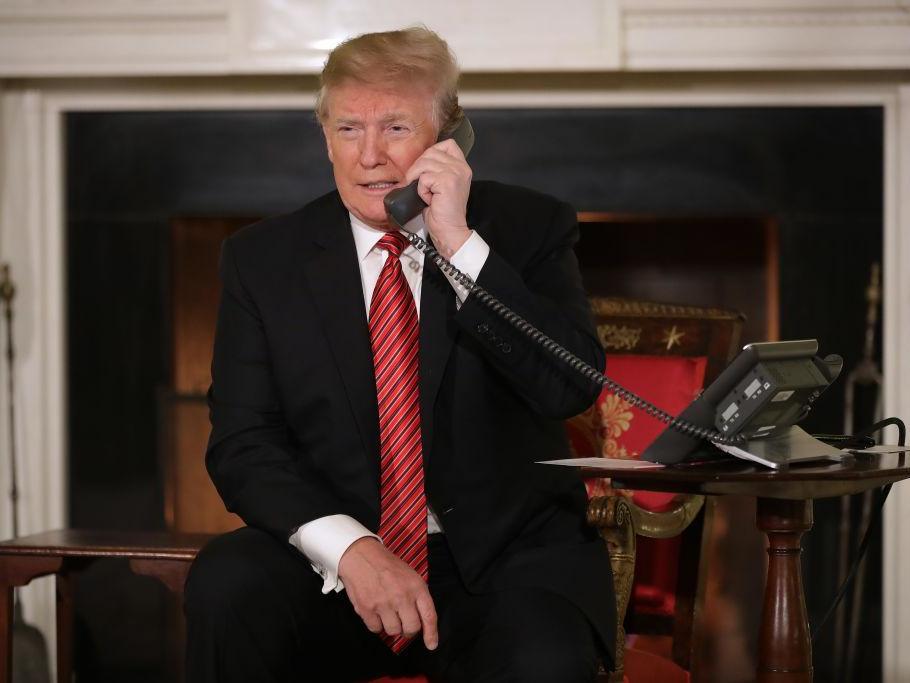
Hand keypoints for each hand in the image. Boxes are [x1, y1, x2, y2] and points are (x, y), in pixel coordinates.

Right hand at [337, 537, 437, 649]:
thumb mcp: (410, 575)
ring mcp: (384, 603)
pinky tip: (375, 611)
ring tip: (387, 612)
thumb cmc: (386, 565)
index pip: (429, 616)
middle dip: (408, 630)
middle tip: (403, 623)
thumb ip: (417, 596)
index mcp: (416, 587)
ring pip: (393, 632)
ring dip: (391, 626)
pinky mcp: (367, 609)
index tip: (431, 644)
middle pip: (411, 628)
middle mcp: (402, 596)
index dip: (431, 634)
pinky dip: (376, 624)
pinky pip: (376, 629)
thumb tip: (422, 620)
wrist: (361, 555)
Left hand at [404, 138, 472, 257]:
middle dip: (418, 167)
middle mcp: (461, 167)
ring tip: (424, 193)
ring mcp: (455, 173)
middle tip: (417, 184)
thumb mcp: (442, 184)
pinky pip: (423, 178)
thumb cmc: (442, 211)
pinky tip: (429, 200)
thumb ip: (437, 169)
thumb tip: (417, 161)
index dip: (432, 153)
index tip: (426, 169)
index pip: (447, 144)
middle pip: (431, 152)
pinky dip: (421, 190)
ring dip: (417, 179)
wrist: (449, 230)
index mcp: (462, 166)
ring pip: (424, 163)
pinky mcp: (447, 182)